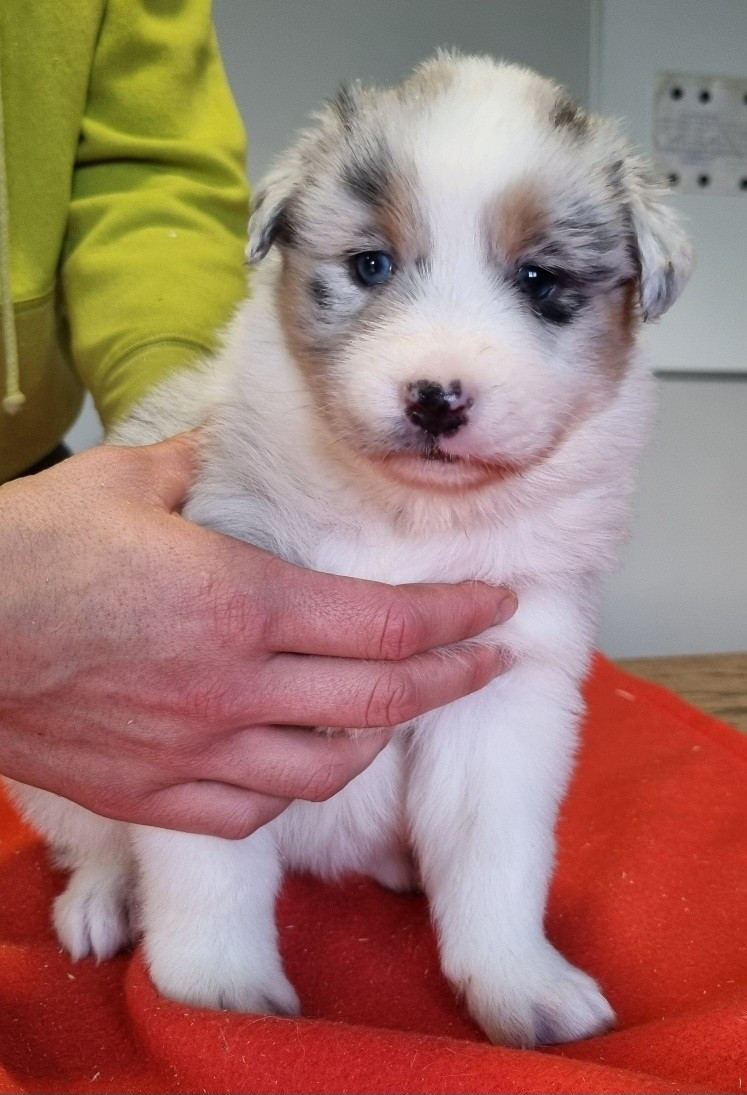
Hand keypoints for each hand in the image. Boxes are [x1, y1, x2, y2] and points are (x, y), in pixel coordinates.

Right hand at [0, 435, 515, 836]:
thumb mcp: (121, 484)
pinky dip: (291, 789)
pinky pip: (249, 813)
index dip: (457, 615)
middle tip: (494, 661)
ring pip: (326, 767)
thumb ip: (197, 465)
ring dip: (379, 738)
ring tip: (400, 711)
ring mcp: (196, 751)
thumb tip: (227, 443)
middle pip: (382, 697)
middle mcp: (235, 685)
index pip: (388, 621)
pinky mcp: (151, 795)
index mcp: (241, 601)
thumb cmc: (27, 553)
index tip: (496, 607)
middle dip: (454, 677)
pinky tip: (299, 764)